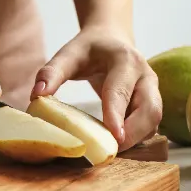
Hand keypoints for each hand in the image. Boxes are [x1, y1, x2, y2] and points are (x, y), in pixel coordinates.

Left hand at [30, 26, 161, 150]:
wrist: (110, 40)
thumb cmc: (89, 49)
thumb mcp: (68, 55)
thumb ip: (52, 72)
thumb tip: (36, 95)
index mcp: (125, 61)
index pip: (121, 91)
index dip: (117, 114)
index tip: (114, 137)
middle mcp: (146, 76)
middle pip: (150, 110)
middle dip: (132, 134)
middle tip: (109, 151)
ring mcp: (153, 91)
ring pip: (153, 122)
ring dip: (135, 140)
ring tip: (109, 150)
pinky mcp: (151, 104)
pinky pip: (149, 127)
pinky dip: (136, 139)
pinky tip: (115, 145)